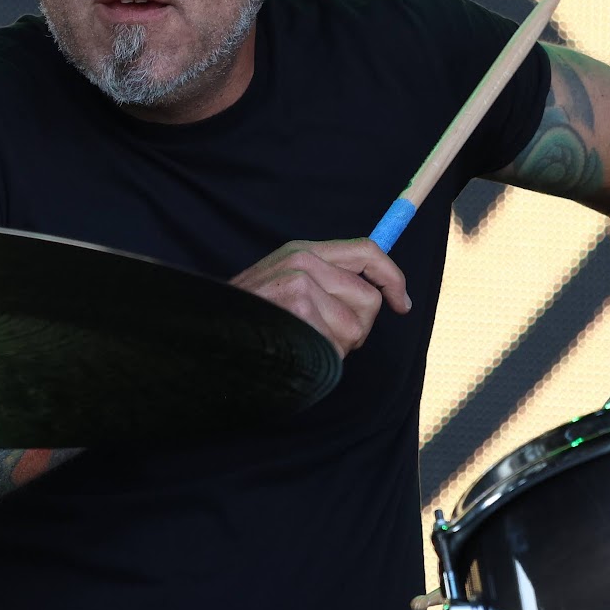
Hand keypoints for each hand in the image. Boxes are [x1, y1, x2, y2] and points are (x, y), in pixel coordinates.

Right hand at [230, 238, 410, 355]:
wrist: (207, 336)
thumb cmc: (250, 318)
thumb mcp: (283, 285)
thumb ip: (325, 280)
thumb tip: (379, 293)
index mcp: (302, 250)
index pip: (366, 251)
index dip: (392, 277)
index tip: (401, 304)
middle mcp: (303, 261)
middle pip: (369, 298)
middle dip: (357, 327)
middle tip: (326, 336)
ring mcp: (299, 285)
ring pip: (356, 327)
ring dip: (337, 347)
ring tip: (304, 343)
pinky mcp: (298, 310)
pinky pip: (337, 346)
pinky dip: (323, 359)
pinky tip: (296, 353)